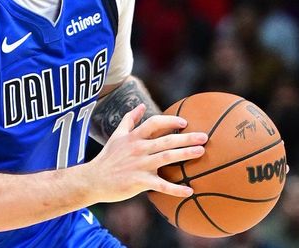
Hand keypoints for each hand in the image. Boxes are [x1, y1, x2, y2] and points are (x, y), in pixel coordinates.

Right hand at [85, 104, 207, 203]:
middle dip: (186, 138)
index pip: (154, 123)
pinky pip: (161, 186)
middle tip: (204, 137)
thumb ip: (129, 120)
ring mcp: (139, 165)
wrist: (94, 180)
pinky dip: (176, 189)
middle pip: (166, 140)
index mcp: (133, 137)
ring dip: (185, 155)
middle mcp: (138, 148)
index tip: (184, 122)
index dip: (170, 121)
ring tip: (201, 153)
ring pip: (166, 158)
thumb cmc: (107, 158)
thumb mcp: (117, 135)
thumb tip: (140, 106)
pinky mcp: (139, 182)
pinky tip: (189, 191)